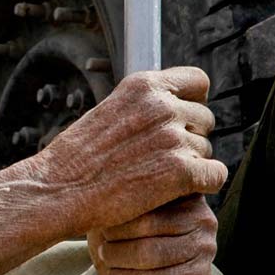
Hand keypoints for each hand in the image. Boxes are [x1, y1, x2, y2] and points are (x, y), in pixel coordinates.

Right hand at [0, 66, 226, 274]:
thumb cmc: (75, 160)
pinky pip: (216, 175)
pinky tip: (177, 192)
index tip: (180, 120)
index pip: (197, 82)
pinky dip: (202, 185)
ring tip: (154, 177)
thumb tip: (172, 110)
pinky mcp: (181, 171)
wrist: (57, 190)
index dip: (193, 102)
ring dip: (189, 164)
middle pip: (205, 119)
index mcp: (142, 87)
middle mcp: (161, 106)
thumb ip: (141, 108)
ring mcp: (173, 137)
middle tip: (159, 158)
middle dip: (188, 138)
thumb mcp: (105, 113)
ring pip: (206, 150)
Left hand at [87, 196, 217, 274]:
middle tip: (102, 244)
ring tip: (105, 257)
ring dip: (116, 259)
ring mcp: (205, 248)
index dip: (118, 206)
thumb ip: (117, 199)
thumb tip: (97, 196)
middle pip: (146, 224)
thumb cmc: (126, 238)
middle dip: (114, 236)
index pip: (148, 191)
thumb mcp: (119, 211)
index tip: (100, 215)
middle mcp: (202, 217)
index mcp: (185, 190)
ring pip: (149, 253)